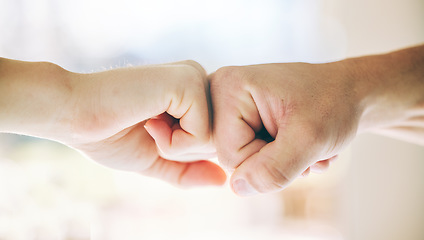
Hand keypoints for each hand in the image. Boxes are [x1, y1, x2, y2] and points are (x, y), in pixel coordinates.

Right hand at [64, 60, 225, 186]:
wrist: (74, 115)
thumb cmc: (110, 135)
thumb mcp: (156, 158)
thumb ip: (189, 170)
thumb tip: (223, 180)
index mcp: (192, 92)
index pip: (214, 139)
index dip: (182, 153)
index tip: (150, 130)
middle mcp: (198, 79)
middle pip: (219, 141)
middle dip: (181, 151)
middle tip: (148, 127)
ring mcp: (195, 77)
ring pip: (214, 139)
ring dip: (175, 147)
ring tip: (147, 122)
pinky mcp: (188, 82)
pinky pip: (201, 136)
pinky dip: (172, 143)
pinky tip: (148, 120)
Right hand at [210, 62, 360, 194]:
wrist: (350, 92)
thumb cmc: (334, 102)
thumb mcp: (310, 139)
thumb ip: (273, 169)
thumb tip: (238, 187)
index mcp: (229, 87)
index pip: (231, 156)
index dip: (267, 160)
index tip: (295, 139)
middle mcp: (221, 93)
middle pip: (233, 159)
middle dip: (273, 163)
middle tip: (304, 144)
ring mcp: (230, 105)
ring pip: (243, 160)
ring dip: (281, 163)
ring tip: (306, 144)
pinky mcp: (240, 115)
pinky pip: (249, 154)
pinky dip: (279, 157)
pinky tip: (299, 141)